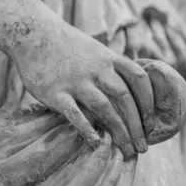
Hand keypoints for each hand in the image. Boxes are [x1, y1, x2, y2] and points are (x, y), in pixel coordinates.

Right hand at [14, 26, 156, 157]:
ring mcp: (76, 81)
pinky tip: (97, 143)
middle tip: (143, 148)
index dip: (149, 103)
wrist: (33, 34)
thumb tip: (137, 95)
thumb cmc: (70, 48)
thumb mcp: (99, 51)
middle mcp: (97, 69)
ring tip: (128, 151)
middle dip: (137, 126)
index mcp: (110, 59)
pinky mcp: (54, 92)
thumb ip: (116, 70)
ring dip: (119, 131)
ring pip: (104, 107)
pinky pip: (74, 113)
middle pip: (124, 98)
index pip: (139, 79)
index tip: (152, 125)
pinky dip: (86, 129)